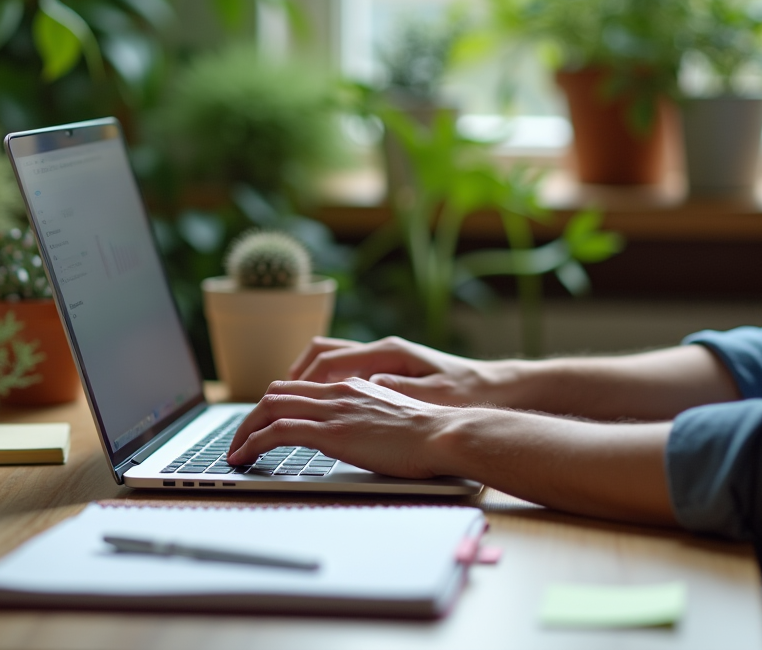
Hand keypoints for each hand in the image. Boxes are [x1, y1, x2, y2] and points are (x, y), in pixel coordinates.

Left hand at [225, 378, 458, 478]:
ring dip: (244, 430)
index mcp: (351, 387)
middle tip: (239, 440)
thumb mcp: (392, 417)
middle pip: (276, 393)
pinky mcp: (331, 432)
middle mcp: (337, 392)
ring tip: (234, 452)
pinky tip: (244, 459)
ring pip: (269, 408)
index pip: (298, 388)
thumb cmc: (428, 434)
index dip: (272, 404)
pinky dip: (253, 443)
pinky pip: (277, 432)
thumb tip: (359, 430)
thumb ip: (369, 416)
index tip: (262, 425)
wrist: (444, 434)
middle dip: (250, 417)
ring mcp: (332, 411)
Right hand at [288, 336, 512, 406]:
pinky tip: (318, 407)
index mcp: (387, 353)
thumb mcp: (432, 396)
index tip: (277, 407)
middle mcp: (381, 351)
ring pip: (328, 360)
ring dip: (304, 381)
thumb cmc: (467, 392)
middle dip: (289, 383)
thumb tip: (358, 388)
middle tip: (266, 411)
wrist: (495, 389)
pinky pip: (343, 371)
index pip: (325, 362)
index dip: (297, 386)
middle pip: (319, 356)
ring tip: (283, 406)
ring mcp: (383, 360)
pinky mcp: (387, 372)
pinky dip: (322, 385)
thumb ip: (394, 391)